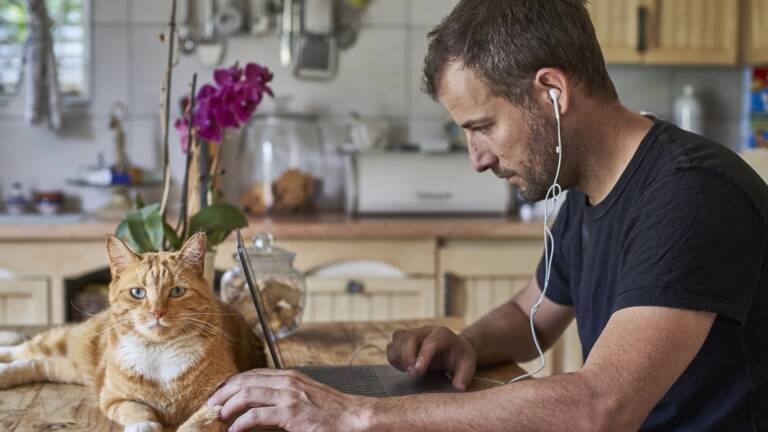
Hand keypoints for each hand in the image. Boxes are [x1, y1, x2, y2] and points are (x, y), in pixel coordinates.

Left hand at [207, 368, 370, 431]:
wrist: (352, 416)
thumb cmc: (332, 409)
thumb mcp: (306, 393)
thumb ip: (285, 392)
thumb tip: (264, 400)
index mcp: (289, 376)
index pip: (252, 373)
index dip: (232, 382)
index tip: (220, 393)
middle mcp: (286, 381)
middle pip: (244, 380)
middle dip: (223, 392)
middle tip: (212, 404)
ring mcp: (288, 396)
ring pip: (246, 394)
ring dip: (228, 406)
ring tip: (220, 416)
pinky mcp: (290, 413)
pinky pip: (256, 416)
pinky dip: (240, 423)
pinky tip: (235, 430)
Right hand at [386, 326, 476, 389]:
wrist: (455, 349)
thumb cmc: (460, 357)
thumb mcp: (467, 366)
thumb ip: (464, 376)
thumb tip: (458, 387)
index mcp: (443, 334)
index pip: (430, 342)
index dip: (423, 356)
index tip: (418, 371)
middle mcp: (426, 331)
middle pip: (409, 337)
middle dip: (408, 357)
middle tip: (413, 374)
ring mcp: (413, 334)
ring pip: (397, 339)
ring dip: (399, 357)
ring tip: (409, 372)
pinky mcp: (404, 340)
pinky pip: (392, 346)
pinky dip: (394, 358)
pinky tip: (404, 369)